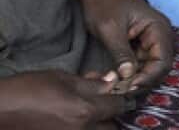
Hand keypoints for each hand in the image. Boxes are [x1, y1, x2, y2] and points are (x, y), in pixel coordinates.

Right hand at [0, 70, 133, 128]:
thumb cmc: (26, 90)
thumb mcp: (61, 78)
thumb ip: (90, 83)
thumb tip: (111, 82)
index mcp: (85, 111)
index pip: (119, 106)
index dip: (125, 98)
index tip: (126, 94)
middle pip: (112, 127)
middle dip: (113, 117)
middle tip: (109, 106)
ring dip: (100, 124)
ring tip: (92, 113)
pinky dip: (85, 128)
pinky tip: (77, 119)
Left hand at [78, 0, 172, 96]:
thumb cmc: (104, 4)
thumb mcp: (110, 30)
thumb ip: (121, 53)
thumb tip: (128, 76)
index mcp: (158, 28)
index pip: (163, 60)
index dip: (148, 76)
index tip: (128, 87)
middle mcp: (160, 35)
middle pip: (159, 66)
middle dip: (141, 80)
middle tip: (119, 90)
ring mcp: (151, 40)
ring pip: (148, 68)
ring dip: (133, 78)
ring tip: (113, 86)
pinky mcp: (140, 44)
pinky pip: (139, 63)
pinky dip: (127, 72)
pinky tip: (112, 78)